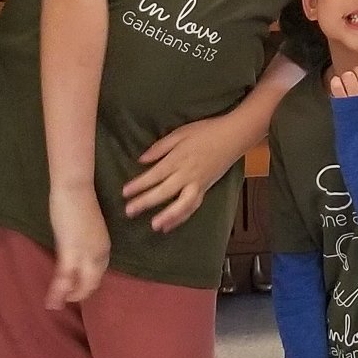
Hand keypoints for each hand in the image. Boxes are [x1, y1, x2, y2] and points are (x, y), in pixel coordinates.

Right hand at [45, 184, 109, 308]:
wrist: (74, 188)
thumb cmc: (78, 202)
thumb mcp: (85, 228)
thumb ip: (84, 242)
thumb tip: (74, 251)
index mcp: (104, 246)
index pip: (99, 273)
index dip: (88, 284)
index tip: (77, 289)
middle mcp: (100, 253)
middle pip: (92, 283)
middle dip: (79, 294)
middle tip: (65, 300)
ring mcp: (87, 253)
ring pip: (79, 285)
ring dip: (66, 297)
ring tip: (55, 305)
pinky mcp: (71, 251)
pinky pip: (64, 278)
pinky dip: (57, 292)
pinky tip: (51, 301)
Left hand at [124, 108, 256, 231]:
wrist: (233, 136)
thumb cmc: (205, 131)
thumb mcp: (180, 133)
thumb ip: (160, 147)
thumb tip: (141, 160)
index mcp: (178, 159)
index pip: (155, 175)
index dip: (139, 184)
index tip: (124, 192)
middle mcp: (187, 174)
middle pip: (164, 191)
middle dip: (146, 202)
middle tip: (129, 212)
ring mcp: (198, 184)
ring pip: (182, 204)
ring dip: (168, 216)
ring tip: (154, 226)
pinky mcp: (206, 189)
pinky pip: (193, 206)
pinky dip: (182, 217)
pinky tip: (169, 225)